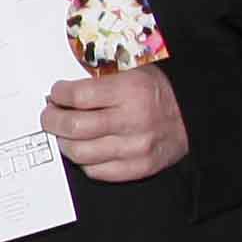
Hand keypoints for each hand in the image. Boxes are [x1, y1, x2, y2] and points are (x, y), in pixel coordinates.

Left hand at [41, 65, 190, 184]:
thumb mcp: (132, 69)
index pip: (78, 96)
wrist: (191, 117)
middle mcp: (133, 120)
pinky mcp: (139, 168)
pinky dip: (84, 162)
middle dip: (52, 120)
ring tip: (64, 133)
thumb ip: (100, 74)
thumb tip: (64, 86)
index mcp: (131, 90)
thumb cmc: (155, 92)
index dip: (59, 95)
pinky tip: (84, 148)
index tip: (56, 94)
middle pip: (74, 127)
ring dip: (64, 142)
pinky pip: (97, 171)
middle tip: (50, 116)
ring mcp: (136, 148)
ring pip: (81, 153)